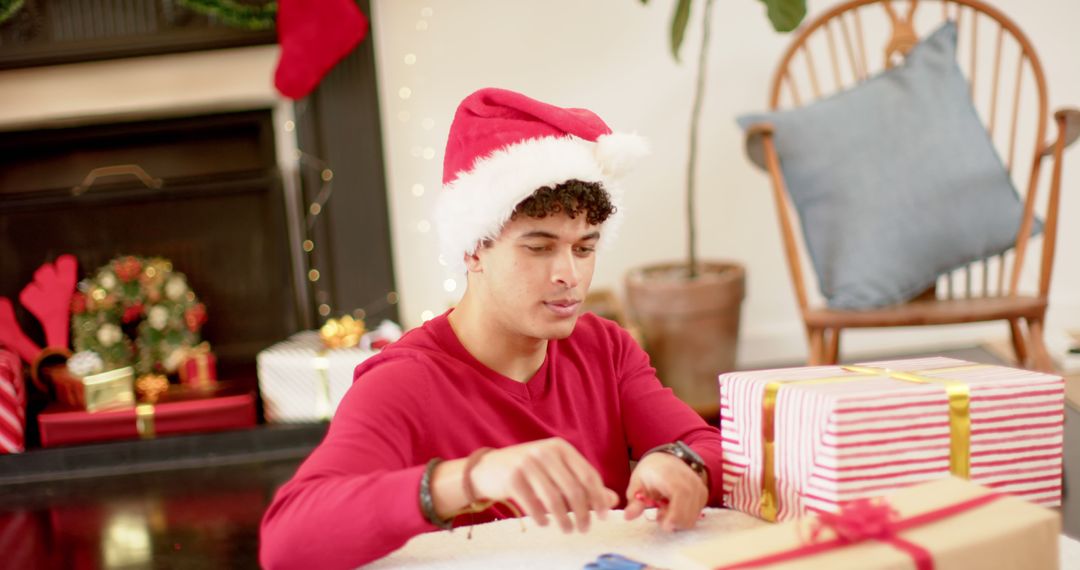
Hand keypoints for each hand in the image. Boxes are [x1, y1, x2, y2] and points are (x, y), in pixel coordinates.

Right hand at [469, 437, 618, 532]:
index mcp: (560, 447)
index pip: (588, 474)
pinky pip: (533, 504)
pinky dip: (541, 518)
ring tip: (568, 530)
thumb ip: (583, 484)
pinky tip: (544, 523)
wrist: (488, 468)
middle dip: (582, 513)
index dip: (598, 497)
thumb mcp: (556, 471)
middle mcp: (545, 451)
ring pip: (554, 499)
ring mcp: (527, 463)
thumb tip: (611, 500)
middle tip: (584, 528)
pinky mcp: (512, 477)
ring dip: (564, 519)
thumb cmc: (528, 471)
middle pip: (573, 489)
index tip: (603, 516)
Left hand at [624, 451, 707, 531]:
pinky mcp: (703, 494)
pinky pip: (696, 514)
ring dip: (678, 521)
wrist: (667, 459)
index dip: (674, 514)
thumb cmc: (651, 471)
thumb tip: (628, 516)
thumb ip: (634, 501)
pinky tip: (674, 508)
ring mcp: (698, 487)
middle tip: (659, 515)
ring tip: (665, 510)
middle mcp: (689, 480)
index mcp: (671, 475)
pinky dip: (684, 517)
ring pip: (692, 516)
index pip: (680, 495)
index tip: (663, 524)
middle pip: (688, 512)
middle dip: (673, 521)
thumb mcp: (637, 483)